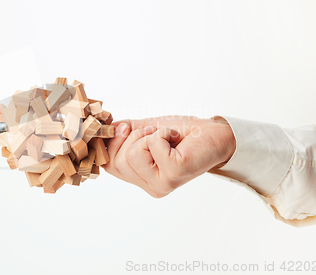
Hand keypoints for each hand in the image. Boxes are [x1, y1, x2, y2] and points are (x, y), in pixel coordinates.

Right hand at [104, 116, 235, 197]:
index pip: (108, 164)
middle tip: (156, 135)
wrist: (212, 133)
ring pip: (132, 154)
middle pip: (117, 159)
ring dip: (150, 135)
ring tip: (167, 138)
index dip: (113, 142)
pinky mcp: (174, 174)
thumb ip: (121, 133)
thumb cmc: (181, 133)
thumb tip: (103, 129)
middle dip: (134, 137)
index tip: (129, 130)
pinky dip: (163, 133)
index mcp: (141, 179)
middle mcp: (150, 187)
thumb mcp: (143, 130)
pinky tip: (175, 140)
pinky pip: (152, 145)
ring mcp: (161, 184)